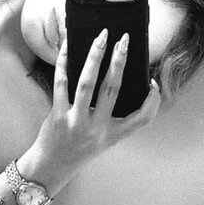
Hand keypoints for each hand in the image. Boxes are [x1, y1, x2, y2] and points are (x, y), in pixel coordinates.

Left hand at [20, 31, 160, 197]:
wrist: (50, 167)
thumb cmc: (78, 149)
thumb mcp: (102, 139)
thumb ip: (112, 117)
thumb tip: (114, 79)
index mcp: (113, 136)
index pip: (142, 119)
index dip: (153, 101)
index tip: (153, 83)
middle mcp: (97, 129)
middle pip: (113, 89)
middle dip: (120, 61)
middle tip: (124, 40)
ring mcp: (76, 121)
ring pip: (88, 83)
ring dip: (95, 57)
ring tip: (101, 38)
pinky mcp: (57, 115)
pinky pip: (62, 83)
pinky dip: (63, 63)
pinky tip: (67, 47)